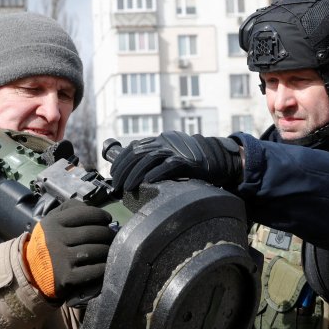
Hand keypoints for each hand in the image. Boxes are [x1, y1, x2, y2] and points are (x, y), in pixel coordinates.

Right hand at [23, 199, 113, 301]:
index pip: (83, 214)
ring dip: (107, 250)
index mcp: (53, 223)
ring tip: (110, 249)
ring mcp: (61, 259)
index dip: (100, 215)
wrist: (31, 271)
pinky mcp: (67, 278)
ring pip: (95, 251)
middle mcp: (55, 239)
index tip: (108, 219)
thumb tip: (94, 210)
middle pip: (92, 233)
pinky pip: (93, 270)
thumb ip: (70, 209)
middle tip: (112, 236)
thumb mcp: (51, 220)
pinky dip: (103, 267)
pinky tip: (105, 264)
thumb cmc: (47, 241)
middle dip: (107, 234)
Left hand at [108, 132, 242, 195]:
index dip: (121, 160)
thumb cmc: (190, 163)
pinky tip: (148, 182)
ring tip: (127, 187)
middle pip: (137, 153)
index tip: (113, 174)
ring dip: (135, 174)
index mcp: (158, 140)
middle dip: (124, 170)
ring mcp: (175, 150)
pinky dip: (156, 173)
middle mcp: (164, 142)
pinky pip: (168, 165)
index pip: (133, 147)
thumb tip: (133, 174)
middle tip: (117, 185)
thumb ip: (154, 160)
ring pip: (149, 159)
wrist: (216, 159)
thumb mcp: (169, 157)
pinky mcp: (185, 160)